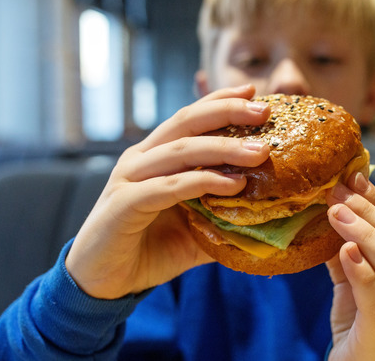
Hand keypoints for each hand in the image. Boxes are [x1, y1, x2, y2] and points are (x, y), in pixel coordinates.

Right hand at [65, 84, 270, 298]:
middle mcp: (140, 159)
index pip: (189, 118)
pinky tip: (234, 185)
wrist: (104, 283)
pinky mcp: (124, 204)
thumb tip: (270, 215)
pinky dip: (203, 182)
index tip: (253, 92)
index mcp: (155, 157)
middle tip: (264, 111)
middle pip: (186, 123)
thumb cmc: (149, 250)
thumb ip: (226, 216)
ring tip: (261, 153)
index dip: (219, 101)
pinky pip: (168, 187)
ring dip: (224, 149)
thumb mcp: (197, 230)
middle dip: (227, 112)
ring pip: (181, 151)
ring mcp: (129, 178)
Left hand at [325, 172, 374, 360]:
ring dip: (364, 235)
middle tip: (338, 192)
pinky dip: (362, 272)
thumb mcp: (354, 278)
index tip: (353, 178)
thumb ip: (348, 245)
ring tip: (336, 213)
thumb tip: (333, 201)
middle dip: (368, 213)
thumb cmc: (358, 323)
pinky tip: (345, 250)